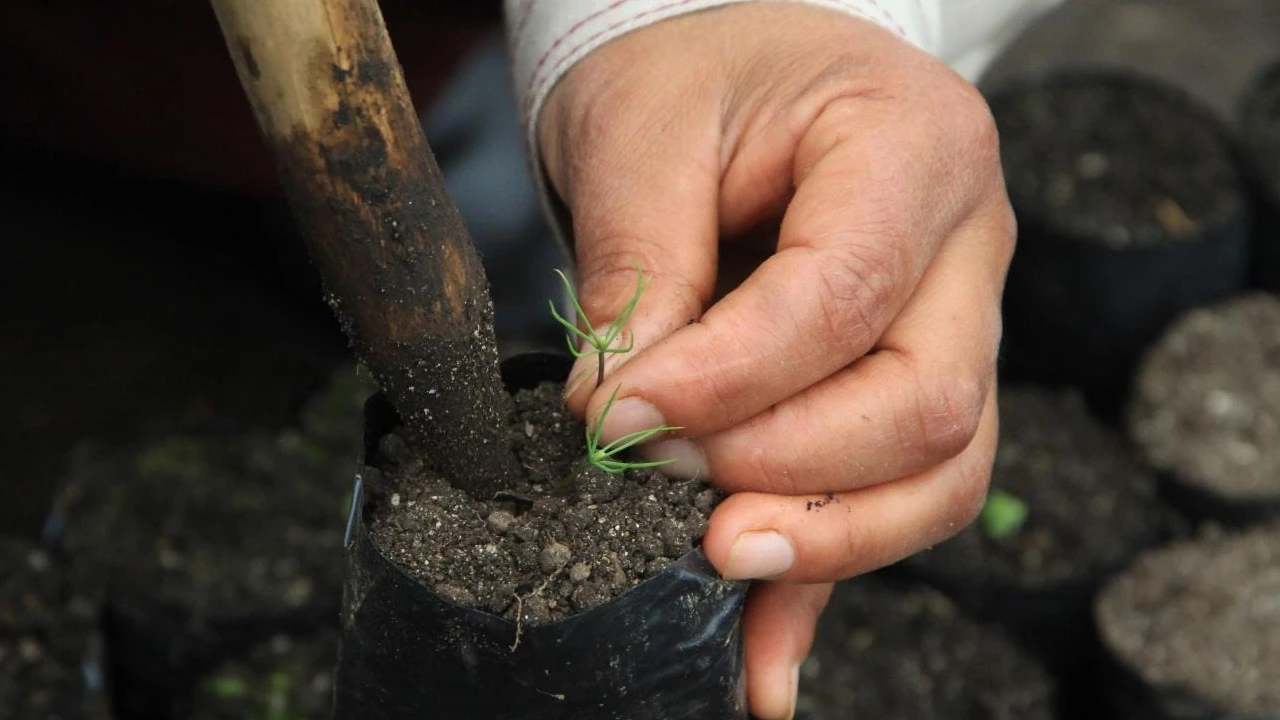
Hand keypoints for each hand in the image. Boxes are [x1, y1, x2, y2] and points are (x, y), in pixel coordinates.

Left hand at [539, 5, 1012, 717]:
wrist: (741, 72)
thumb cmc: (697, 76)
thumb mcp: (645, 134)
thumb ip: (643, 271)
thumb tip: (625, 421)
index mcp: (915, 147)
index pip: (844, 295)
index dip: (732, 380)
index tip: (621, 421)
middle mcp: (967, 247)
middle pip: (924, 403)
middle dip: (789, 468)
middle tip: (662, 485)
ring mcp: (959, 324)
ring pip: (941, 473)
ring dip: (827, 541)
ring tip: (714, 561)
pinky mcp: (917, 387)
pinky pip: (901, 500)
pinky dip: (828, 581)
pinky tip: (766, 656)